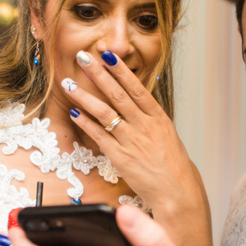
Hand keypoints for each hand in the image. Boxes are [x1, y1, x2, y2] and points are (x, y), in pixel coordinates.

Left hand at [61, 50, 206, 224]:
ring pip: (104, 113)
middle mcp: (144, 126)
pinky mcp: (120, 157)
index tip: (107, 55)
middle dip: (98, 74)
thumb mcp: (166, 133)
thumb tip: (137, 100)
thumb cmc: (173, 164)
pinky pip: (99, 136)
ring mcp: (131, 141)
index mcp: (157, 117)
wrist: (177, 190)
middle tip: (83, 57)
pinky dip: (85, 123)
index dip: (120, 70)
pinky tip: (74, 112)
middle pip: (117, 94)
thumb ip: (150, 116)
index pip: (136, 87)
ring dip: (84, 96)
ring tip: (68, 83)